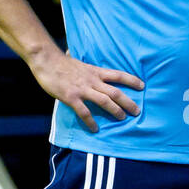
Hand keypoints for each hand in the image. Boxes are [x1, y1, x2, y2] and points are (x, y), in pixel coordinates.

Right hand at [29, 49, 143, 132]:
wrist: (46, 60)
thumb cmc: (61, 62)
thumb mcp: (81, 63)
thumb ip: (89, 70)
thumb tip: (94, 69)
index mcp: (95, 72)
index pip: (118, 75)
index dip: (132, 80)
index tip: (142, 86)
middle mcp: (92, 80)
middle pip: (115, 91)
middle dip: (128, 102)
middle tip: (137, 111)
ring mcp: (82, 89)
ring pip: (104, 101)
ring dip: (115, 110)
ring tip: (123, 118)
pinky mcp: (71, 97)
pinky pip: (84, 112)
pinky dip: (91, 122)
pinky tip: (95, 129)